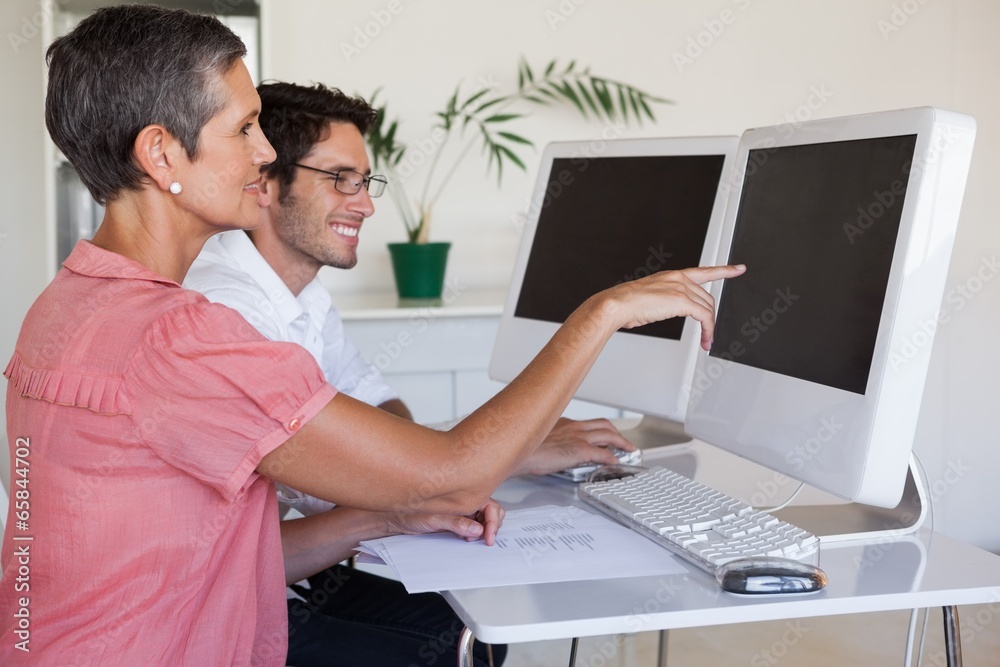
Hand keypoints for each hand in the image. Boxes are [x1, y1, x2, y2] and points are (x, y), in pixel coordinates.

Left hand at [382, 497, 505, 545]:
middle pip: (492, 512)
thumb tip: (476, 529)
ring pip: (484, 520)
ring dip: (484, 531)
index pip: (490, 506)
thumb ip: (456, 523)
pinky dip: (475, 535)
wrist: (396, 520)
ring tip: (472, 540)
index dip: (492, 522)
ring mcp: (463, 512)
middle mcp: (465, 502)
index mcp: (463, 494)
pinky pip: (474, 528)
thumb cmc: (410, 512)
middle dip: (492, 526)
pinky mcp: (458, 522)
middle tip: (484, 540)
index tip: (488, 537)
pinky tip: (467, 540)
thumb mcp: (434, 518)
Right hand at [514, 417, 632, 475]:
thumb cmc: (524, 447)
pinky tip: (616, 463)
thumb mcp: (539, 438)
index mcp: (564, 423)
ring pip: (609, 435)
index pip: (588, 423)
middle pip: (604, 424)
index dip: (601, 429)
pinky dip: (612, 458)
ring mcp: (578, 437)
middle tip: (623, 441)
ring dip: (622, 442)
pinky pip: (603, 453)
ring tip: (628, 450)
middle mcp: (574, 427)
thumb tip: (553, 449)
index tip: (605, 435)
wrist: (518, 449)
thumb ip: (551, 441)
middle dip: (616, 432)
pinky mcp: (579, 450)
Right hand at [597, 264, 745, 349]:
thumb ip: (663, 301)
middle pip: (707, 297)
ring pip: (707, 308)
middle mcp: (678, 279)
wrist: (618, 304)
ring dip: (710, 327)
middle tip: (709, 332)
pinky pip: (705, 317)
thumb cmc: (627, 304)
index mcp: (671, 276)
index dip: (723, 270)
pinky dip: (708, 330)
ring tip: (707, 340)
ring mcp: (681, 288)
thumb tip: (662, 311)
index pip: (703, 271)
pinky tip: (706, 338)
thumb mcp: (649, 299)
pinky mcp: (682, 301)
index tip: (738, 268)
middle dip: (711, 316)